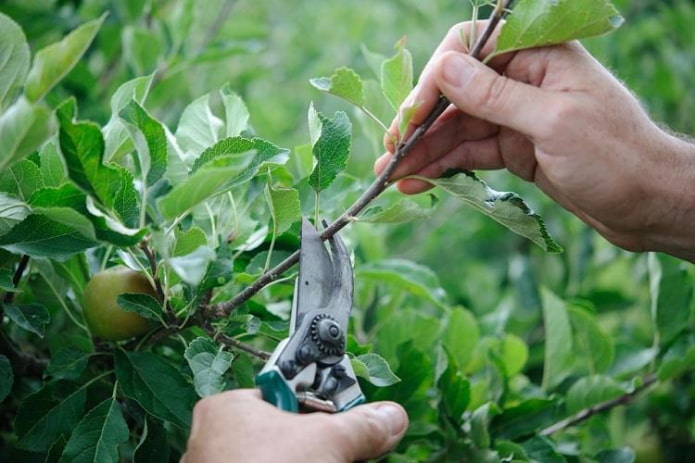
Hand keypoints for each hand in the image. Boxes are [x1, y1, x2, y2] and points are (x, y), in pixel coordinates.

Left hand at [180, 389, 408, 462]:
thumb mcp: (328, 442)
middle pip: (284, 433)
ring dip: (311, 462)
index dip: (318, 407)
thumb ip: (361, 426)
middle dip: (319, 446)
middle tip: (344, 453)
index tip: (343, 424)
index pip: (283, 393)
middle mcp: (215, 441)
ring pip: (277, 460)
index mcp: (227, 409)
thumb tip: (392, 416)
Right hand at [375, 21, 694, 260]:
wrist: (649, 205)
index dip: (436, 79)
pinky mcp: (515, 149)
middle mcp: (524, 80)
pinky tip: (419, 181)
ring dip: (424, 151)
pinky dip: (444, 167)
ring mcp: (517, 116)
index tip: (411, 116)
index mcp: (540, 55)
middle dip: (420, 124)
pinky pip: (470, 154)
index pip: (470, 49)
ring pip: (458, 129)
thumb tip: (443, 70)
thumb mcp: (553, 123)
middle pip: (456, 94)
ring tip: (392, 175)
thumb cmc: (616, 157)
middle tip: (389, 153)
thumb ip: (495, 96)